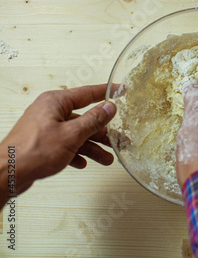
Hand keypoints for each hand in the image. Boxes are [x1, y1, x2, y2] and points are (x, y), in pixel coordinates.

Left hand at [0, 85, 115, 202]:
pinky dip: (76, 153)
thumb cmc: (32, 152)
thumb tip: (109, 108)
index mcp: (56, 102)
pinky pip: (66, 144)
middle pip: (84, 118)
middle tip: (118, 138)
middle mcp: (50, 112)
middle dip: (102, 132)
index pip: (88, 93)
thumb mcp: (72, 134)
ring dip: (92, 147)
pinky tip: (82, 162)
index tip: (120, 89)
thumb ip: (93, 120)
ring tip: (105, 158)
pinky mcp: (42, 143)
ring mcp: (46, 127)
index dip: (107, 92)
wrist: (7, 174)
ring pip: (77, 134)